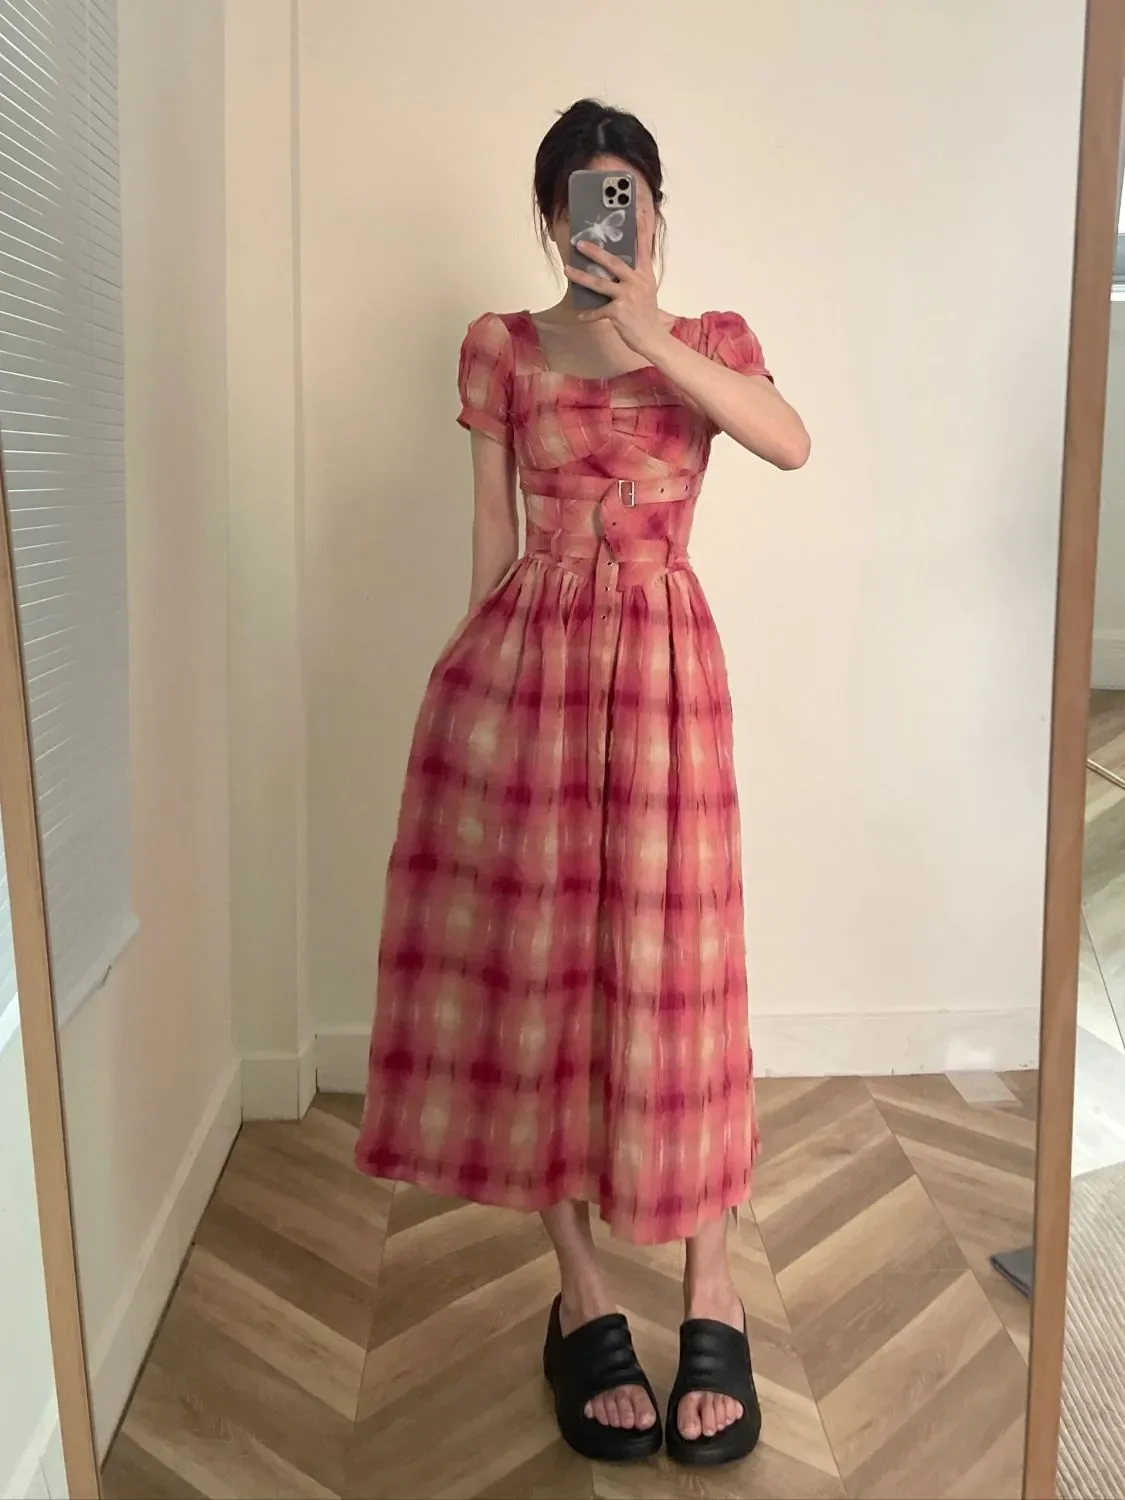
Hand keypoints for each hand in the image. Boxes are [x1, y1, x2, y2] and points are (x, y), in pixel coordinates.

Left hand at [565, 237, 664, 356]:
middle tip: (579, 243)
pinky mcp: (619, 312)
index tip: (636, 209)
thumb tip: (615, 265)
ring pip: (600, 284)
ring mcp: (628, 296)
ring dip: (581, 276)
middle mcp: (637, 282)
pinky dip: (589, 314)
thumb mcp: (646, 288)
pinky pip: (598, 311)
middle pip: (614, 262)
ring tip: (567, 270)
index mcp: (645, 274)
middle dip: (595, 252)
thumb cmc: (646, 313)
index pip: (644, 246)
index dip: (641, 227)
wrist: (652, 338)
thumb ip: (634, 275)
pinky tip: (580, 315)